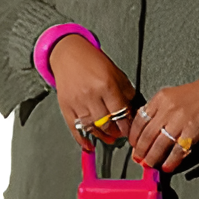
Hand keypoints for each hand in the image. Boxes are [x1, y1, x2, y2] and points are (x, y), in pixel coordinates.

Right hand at [48, 34, 136, 149]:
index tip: (130, 130)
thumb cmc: (92, 61)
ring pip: (92, 128)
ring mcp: (77, 102)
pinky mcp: (66, 106)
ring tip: (109, 138)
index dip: (127, 125)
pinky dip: (82, 140)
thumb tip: (132, 110)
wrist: (68, 53)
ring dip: (102, 137)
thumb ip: (126, 91)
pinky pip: (74, 128)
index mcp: (106, 85)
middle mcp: (91, 95)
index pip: (121, 113)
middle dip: (116, 133)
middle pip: (106, 124)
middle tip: (120, 135)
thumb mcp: (116, 72)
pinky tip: (89, 145)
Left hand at [127, 73, 198, 172]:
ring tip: (150, 164)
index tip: (133, 145)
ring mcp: (180, 120)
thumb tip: (144, 130)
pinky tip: (167, 166)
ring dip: (153, 158)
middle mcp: (168, 109)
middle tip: (139, 159)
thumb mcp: (171, 96)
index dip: (134, 136)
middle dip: (141, 150)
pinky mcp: (193, 130)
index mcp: (160, 99)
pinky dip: (171, 161)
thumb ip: (157, 110)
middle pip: (148, 135)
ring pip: (160, 144)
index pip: (140, 120)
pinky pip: (178, 150)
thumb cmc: (195, 96)